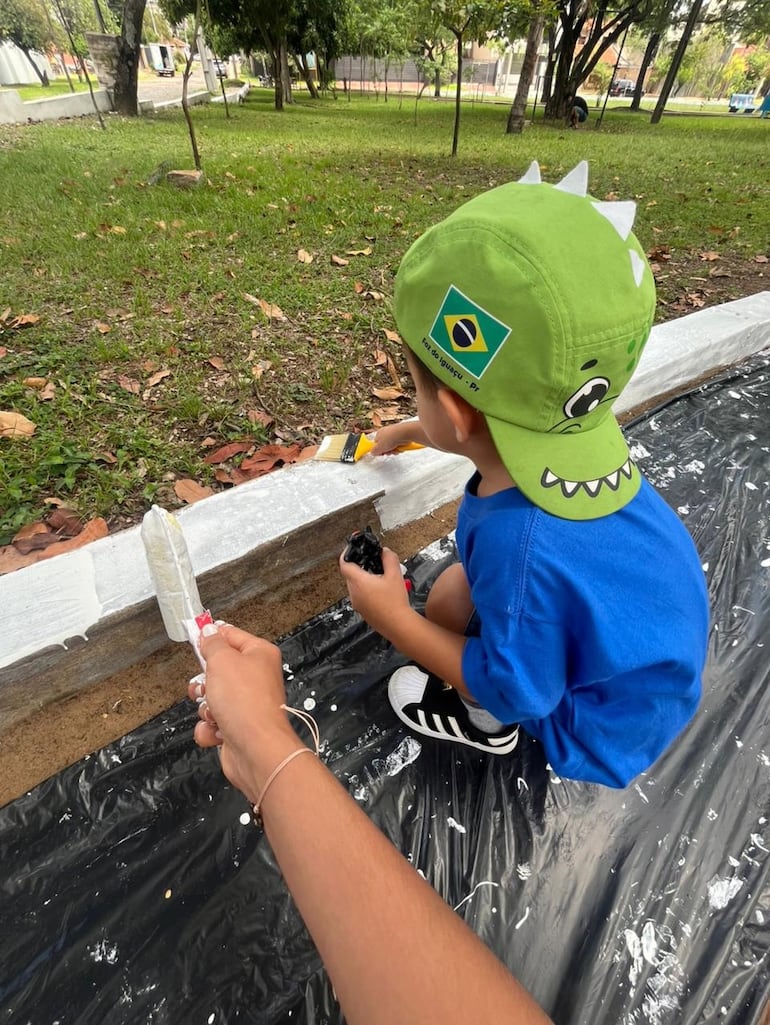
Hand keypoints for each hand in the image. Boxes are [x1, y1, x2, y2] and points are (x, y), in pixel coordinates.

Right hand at [188, 624, 300, 802]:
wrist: (256, 749)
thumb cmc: (246, 703)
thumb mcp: (222, 661)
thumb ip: (212, 644)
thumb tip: (208, 632)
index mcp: (259, 654)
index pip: (231, 635)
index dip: (211, 636)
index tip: (194, 634)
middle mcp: (256, 678)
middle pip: (218, 669)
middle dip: (205, 681)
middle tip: (207, 685)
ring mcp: (247, 704)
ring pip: (211, 698)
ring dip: (206, 707)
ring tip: (215, 711)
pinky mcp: (238, 727)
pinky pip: (212, 722)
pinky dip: (210, 728)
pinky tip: (219, 730)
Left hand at [339, 545, 411, 638]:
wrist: (398, 625)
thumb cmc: (395, 602)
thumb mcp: (395, 575)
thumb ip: (389, 558)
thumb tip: (385, 551)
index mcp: (359, 582)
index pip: (344, 564)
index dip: (346, 554)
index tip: (352, 549)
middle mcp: (354, 593)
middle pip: (350, 575)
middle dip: (360, 567)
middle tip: (372, 563)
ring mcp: (357, 604)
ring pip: (355, 586)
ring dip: (364, 580)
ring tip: (380, 579)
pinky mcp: (362, 612)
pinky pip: (360, 596)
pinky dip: (367, 591)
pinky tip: (381, 592)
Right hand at [367, 420, 424, 456]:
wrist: (404, 433)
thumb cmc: (391, 437)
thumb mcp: (379, 448)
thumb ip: (374, 451)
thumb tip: (373, 453)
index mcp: (379, 433)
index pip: (376, 443)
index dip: (378, 450)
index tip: (380, 453)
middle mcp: (387, 433)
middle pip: (385, 446)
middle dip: (387, 451)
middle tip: (389, 452)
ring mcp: (395, 435)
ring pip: (393, 447)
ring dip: (394, 451)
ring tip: (395, 450)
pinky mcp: (402, 437)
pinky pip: (399, 445)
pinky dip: (400, 448)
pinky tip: (400, 448)